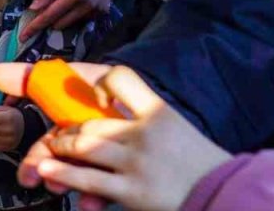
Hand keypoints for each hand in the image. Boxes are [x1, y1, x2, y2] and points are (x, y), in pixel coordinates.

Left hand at [0, 63, 231, 210]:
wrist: (226, 196)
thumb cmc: (199, 165)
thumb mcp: (176, 129)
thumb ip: (145, 119)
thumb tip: (107, 115)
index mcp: (158, 111)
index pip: (122, 78)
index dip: (102, 83)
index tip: (95, 96)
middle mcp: (145, 132)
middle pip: (91, 121)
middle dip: (68, 131)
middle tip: (59, 138)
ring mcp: (137, 161)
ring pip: (83, 146)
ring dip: (60, 149)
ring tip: (50, 154)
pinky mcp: (132, 190)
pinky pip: (88, 179)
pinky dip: (63, 173)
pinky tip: (47, 170)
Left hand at [22, 0, 117, 39]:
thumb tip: (33, 10)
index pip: (49, 16)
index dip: (35, 27)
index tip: (23, 37)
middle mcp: (86, 6)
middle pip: (60, 23)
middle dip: (49, 19)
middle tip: (48, 4)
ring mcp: (97, 10)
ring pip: (71, 24)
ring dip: (63, 17)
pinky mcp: (103, 12)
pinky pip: (83, 20)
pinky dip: (75, 15)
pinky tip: (77, 1)